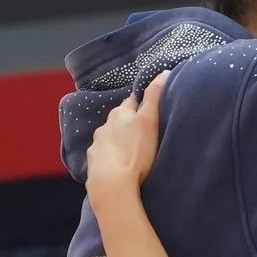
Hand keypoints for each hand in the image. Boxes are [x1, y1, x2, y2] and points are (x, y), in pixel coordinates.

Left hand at [84, 71, 167, 205]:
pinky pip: (102, 155)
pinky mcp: (93, 164)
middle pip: (118, 120)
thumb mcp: (149, 120)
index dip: (141, 104)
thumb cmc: (134, 151)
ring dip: (117, 140)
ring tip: (130, 149)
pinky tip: (116, 165)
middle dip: (127, 122)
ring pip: (108, 137)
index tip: (149, 108)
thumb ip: (154, 96)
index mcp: (119, 114)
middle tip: (142, 130)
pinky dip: (109, 157)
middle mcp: (104, 127)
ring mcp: (96, 146)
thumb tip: (163, 72)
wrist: (111, 184)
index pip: (131, 102)